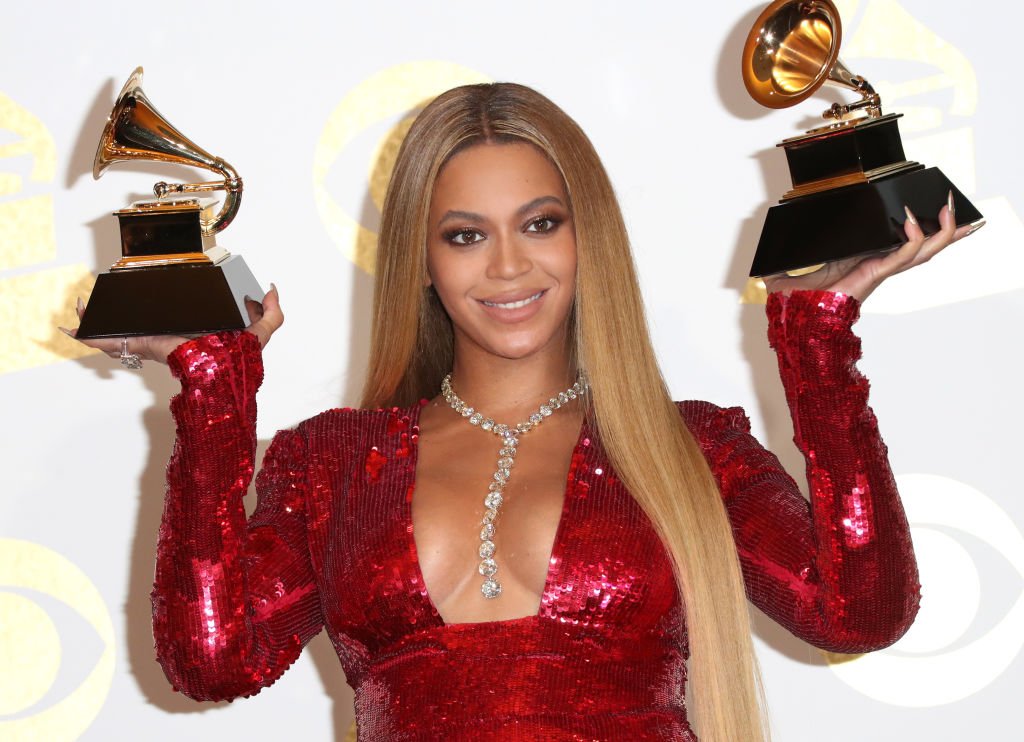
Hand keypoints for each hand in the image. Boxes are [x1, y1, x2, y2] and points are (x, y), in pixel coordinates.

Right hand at [62, 283, 282, 364]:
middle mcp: (171, 336)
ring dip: (98, 319)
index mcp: (194, 330)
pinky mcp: (145, 345)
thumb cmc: (239, 363)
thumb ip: (271, 312)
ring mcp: (155, 342)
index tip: (149, 289)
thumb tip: (270, 288)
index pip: (173, 316)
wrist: (222, 379)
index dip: (159, 303)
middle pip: (140, 322)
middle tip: (105, 299)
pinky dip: (91, 335)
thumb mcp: (261, 332)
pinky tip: (76, 327)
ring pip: (121, 331)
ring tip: (82, 306)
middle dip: (120, 312)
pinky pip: (114, 343)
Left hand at [762, 194, 985, 301]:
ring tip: (951, 210)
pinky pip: (903, 255)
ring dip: (941, 232)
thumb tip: (775, 232)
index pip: (901, 241)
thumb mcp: (795, 262)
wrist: (795, 319)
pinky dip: (912, 239)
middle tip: (955, 205)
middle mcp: (878, 264)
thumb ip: (789, 247)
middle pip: (923, 246)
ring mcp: (879, 269)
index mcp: (865, 258)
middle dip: (945, 227)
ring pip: (922, 251)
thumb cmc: (797, 296)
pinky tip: (912, 222)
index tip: (938, 209)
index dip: (922, 227)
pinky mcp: (875, 274)